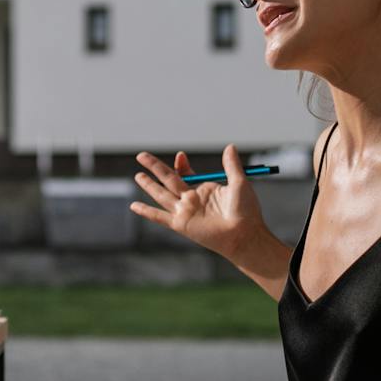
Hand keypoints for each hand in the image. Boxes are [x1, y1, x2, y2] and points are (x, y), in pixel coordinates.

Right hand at [129, 145, 266, 259]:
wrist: (245, 234)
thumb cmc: (246, 211)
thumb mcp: (239, 183)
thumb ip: (232, 165)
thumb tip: (230, 147)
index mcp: (204, 190)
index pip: (185, 174)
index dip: (180, 164)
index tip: (180, 155)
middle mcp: (192, 200)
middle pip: (168, 180)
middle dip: (155, 167)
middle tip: (141, 156)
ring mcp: (185, 212)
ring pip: (161, 194)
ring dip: (149, 185)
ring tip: (137, 176)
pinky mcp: (181, 224)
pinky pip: (160, 216)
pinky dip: (146, 211)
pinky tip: (134, 206)